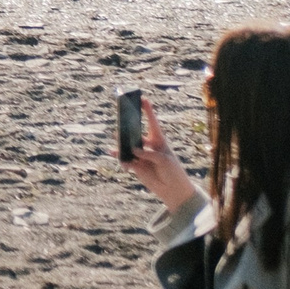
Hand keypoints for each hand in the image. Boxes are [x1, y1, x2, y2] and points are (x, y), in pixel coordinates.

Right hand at [125, 93, 205, 210]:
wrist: (172, 190)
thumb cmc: (173, 171)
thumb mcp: (164, 160)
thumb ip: (148, 154)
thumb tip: (133, 149)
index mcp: (159, 140)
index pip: (152, 122)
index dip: (147, 110)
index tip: (143, 98)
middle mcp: (148, 145)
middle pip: (135, 132)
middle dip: (128, 124)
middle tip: (121, 116)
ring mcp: (141, 155)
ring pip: (127, 145)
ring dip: (122, 142)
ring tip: (117, 137)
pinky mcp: (136, 166)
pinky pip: (125, 159)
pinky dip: (121, 158)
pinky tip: (116, 155)